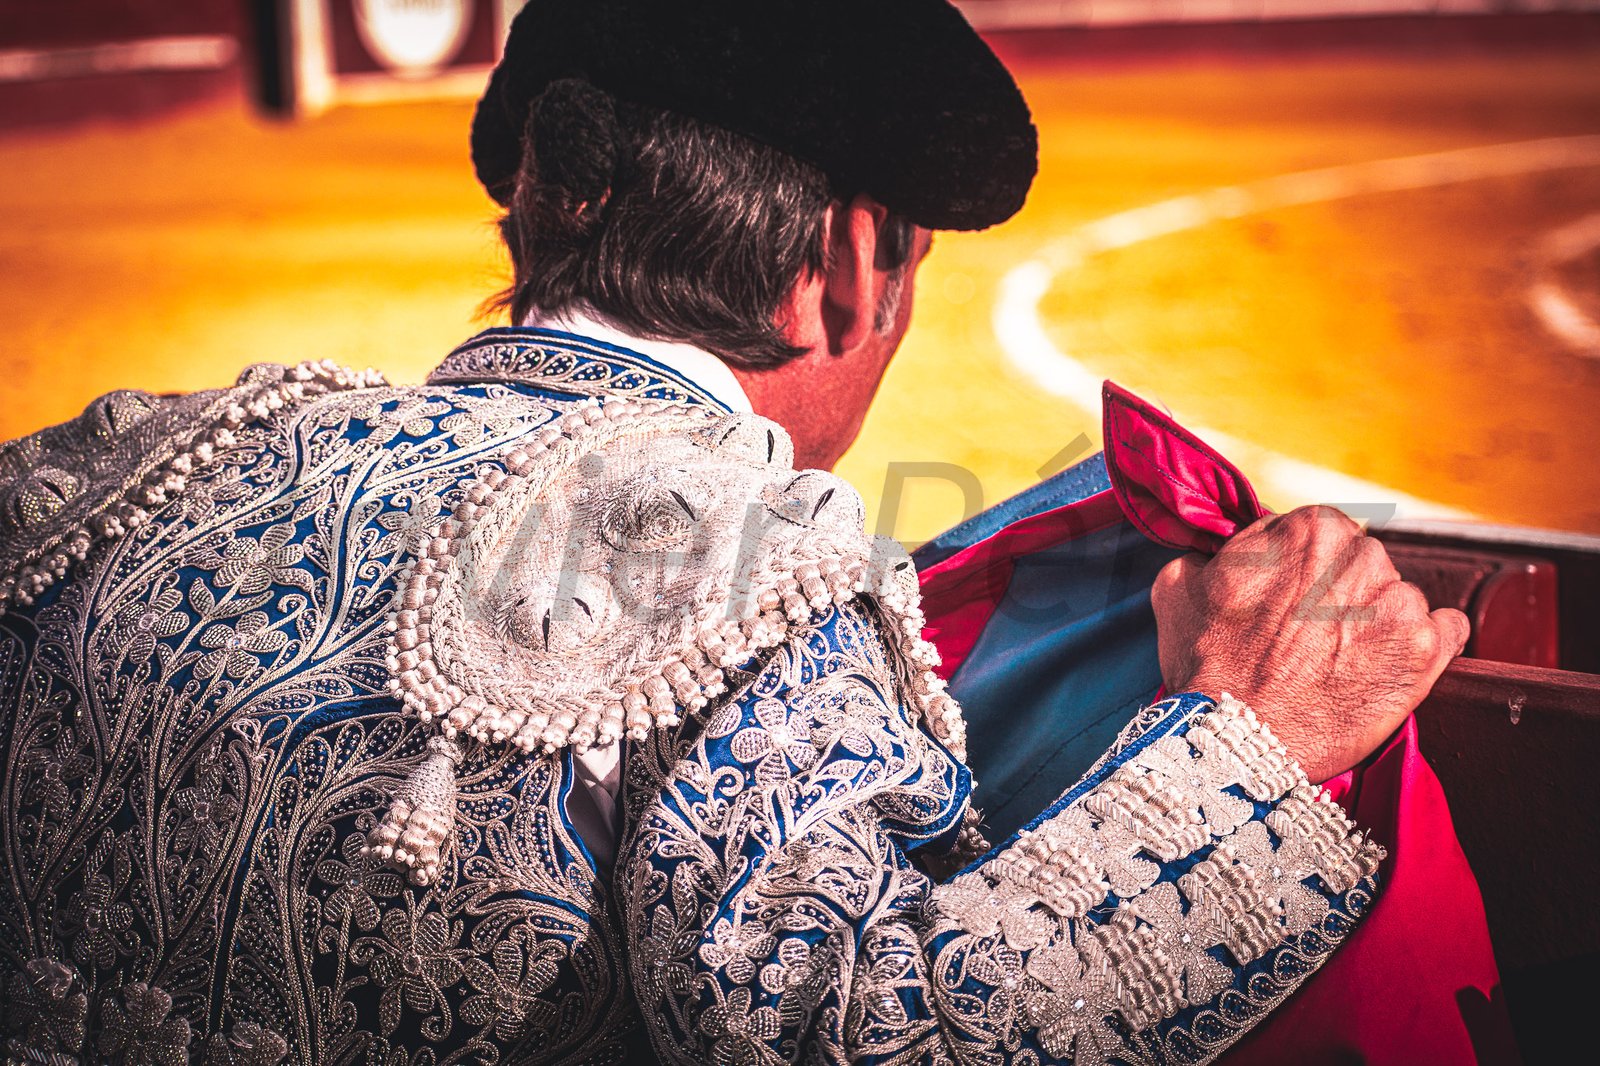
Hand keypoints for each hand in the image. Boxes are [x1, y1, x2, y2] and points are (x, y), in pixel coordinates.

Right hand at [1151, 505, 1468, 782]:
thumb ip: (1209, 553)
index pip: (1318, 534)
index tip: (1284, 602)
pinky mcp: (1426, 651)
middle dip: (1340, 594)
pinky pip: (1448, 631)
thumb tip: (1221, 553)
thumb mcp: (1178, 588)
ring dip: (1375, 624)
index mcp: (1310, 528)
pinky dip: (1424, 647)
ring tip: (1336, 664)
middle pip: (1362, 565)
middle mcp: (1363, 556)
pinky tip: (1387, 667)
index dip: (1298, 570)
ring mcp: (1400, 603)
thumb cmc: (1206, 666)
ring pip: (1397, 599)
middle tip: (1305, 638)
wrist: (1239, 741)